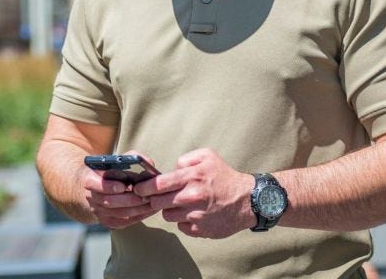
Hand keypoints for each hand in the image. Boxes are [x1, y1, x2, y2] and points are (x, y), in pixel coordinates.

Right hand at [83, 153, 158, 228]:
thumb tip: (149, 163)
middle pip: (110, 202)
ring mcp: (98, 211)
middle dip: (129, 199)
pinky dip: (137, 217)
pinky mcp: (106, 221)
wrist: (94, 186)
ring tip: (152, 203)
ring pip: (118, 213)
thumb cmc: (110, 169)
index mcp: (90, 179)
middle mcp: (91, 197)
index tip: (123, 186)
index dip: (109, 186)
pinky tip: (148, 211)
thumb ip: (132, 157)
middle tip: (146, 196)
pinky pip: (122, 222)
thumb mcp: (117, 159)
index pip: (96, 184)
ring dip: (136, 209)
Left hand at [134, 148, 252, 237]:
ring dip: (170, 209)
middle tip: (157, 196)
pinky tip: (192, 213)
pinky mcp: (201, 231)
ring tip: (181, 202)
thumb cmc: (225, 176)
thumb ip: (185, 159)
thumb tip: (171, 170)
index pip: (159, 184)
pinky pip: (181, 227)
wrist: (248, 200)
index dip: (144, 187)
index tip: (137, 188)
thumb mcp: (207, 156)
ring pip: (168, 215)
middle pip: (158, 202)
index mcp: (192, 177)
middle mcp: (192, 197)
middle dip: (154, 199)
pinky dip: (183, 221)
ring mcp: (196, 216)